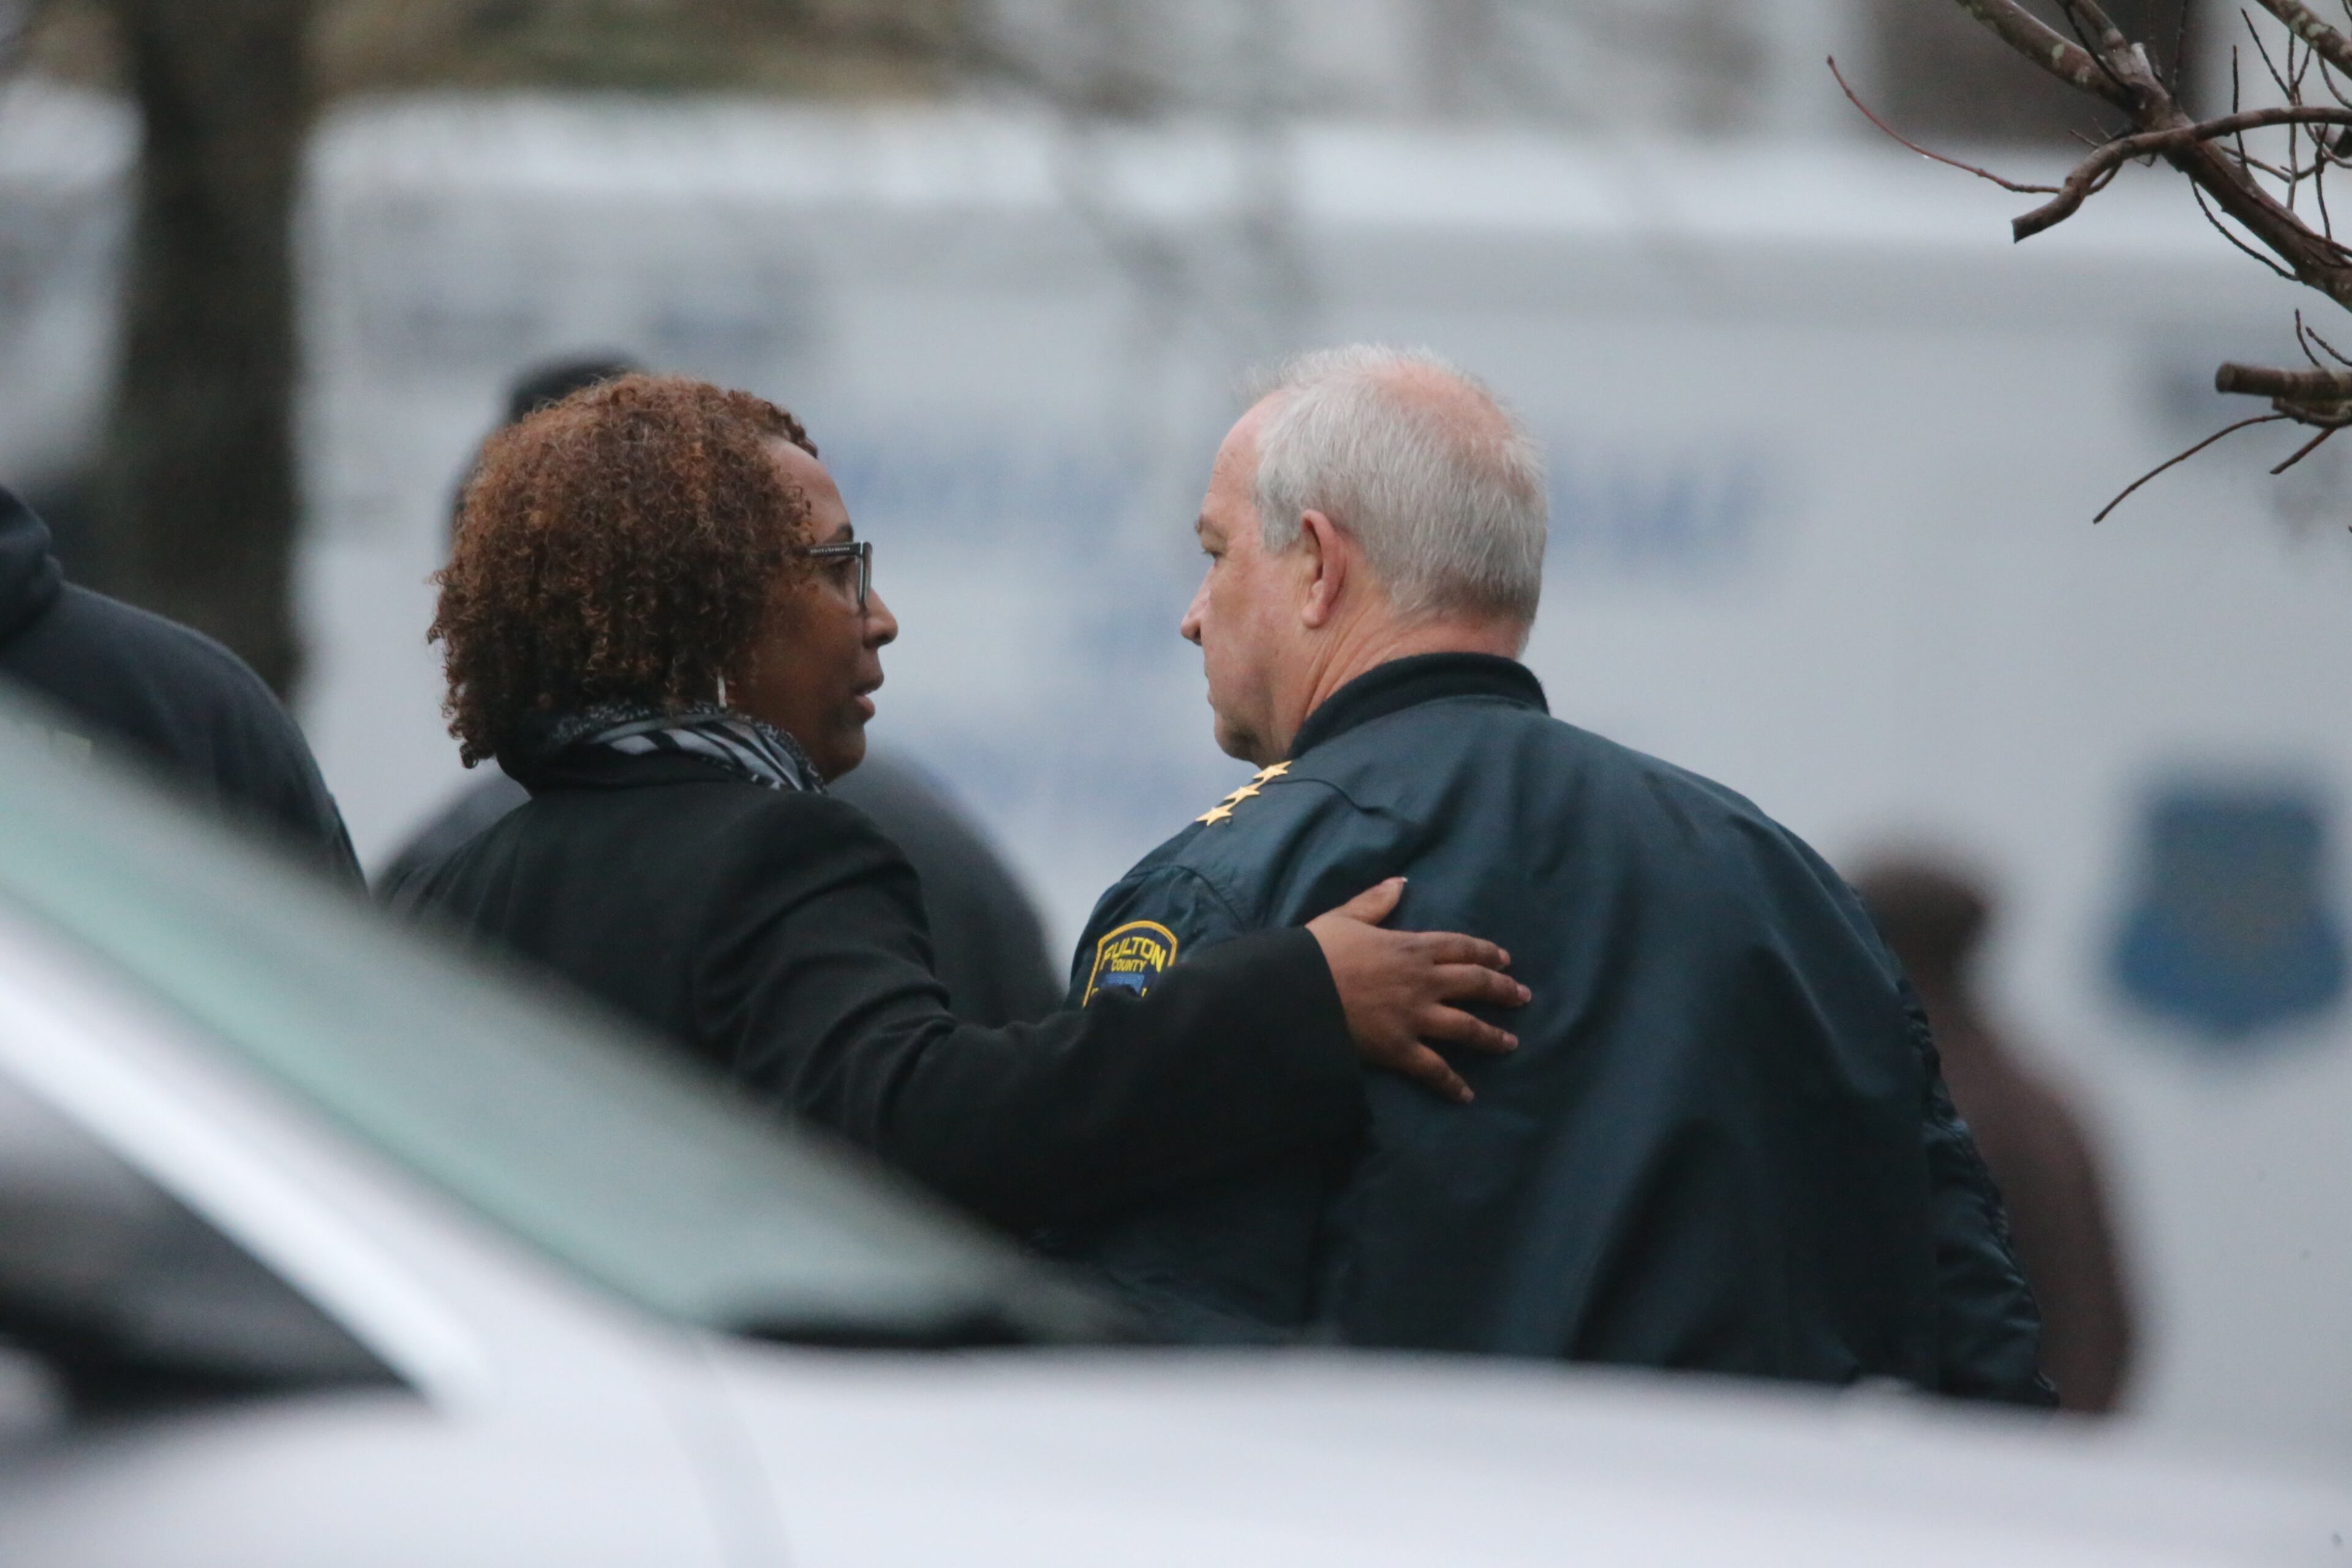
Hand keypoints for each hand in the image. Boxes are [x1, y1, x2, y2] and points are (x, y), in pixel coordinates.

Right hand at [1304, 877, 1528, 1103]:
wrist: (1296, 991)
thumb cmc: (1317, 951)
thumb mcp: (1345, 917)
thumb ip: (1376, 901)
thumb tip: (1401, 882)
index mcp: (1411, 948)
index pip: (1461, 948)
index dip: (1486, 953)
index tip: (1505, 960)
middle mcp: (1423, 982)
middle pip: (1475, 985)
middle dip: (1502, 991)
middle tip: (1522, 997)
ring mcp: (1415, 1017)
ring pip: (1466, 1027)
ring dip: (1491, 1036)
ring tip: (1510, 1044)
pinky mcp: (1400, 1049)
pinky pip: (1434, 1069)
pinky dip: (1451, 1083)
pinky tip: (1466, 1095)